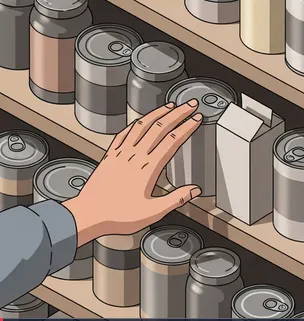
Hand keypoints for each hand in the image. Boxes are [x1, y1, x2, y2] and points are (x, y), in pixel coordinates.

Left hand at [63, 100, 202, 245]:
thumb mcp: (153, 212)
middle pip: (160, 127)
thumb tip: (194, 190)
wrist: (89, 214)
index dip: (186, 127)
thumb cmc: (118, 215)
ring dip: (157, 113)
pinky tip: (141, 120)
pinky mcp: (110, 155)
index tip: (196, 119)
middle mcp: (135, 156)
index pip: (172, 141)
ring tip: (169, 106)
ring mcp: (121, 153)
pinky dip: (136, 123)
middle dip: (177, 113)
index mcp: (148, 168)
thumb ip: (176, 199)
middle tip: (189, 105)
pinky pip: (124, 133)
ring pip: (142, 125)